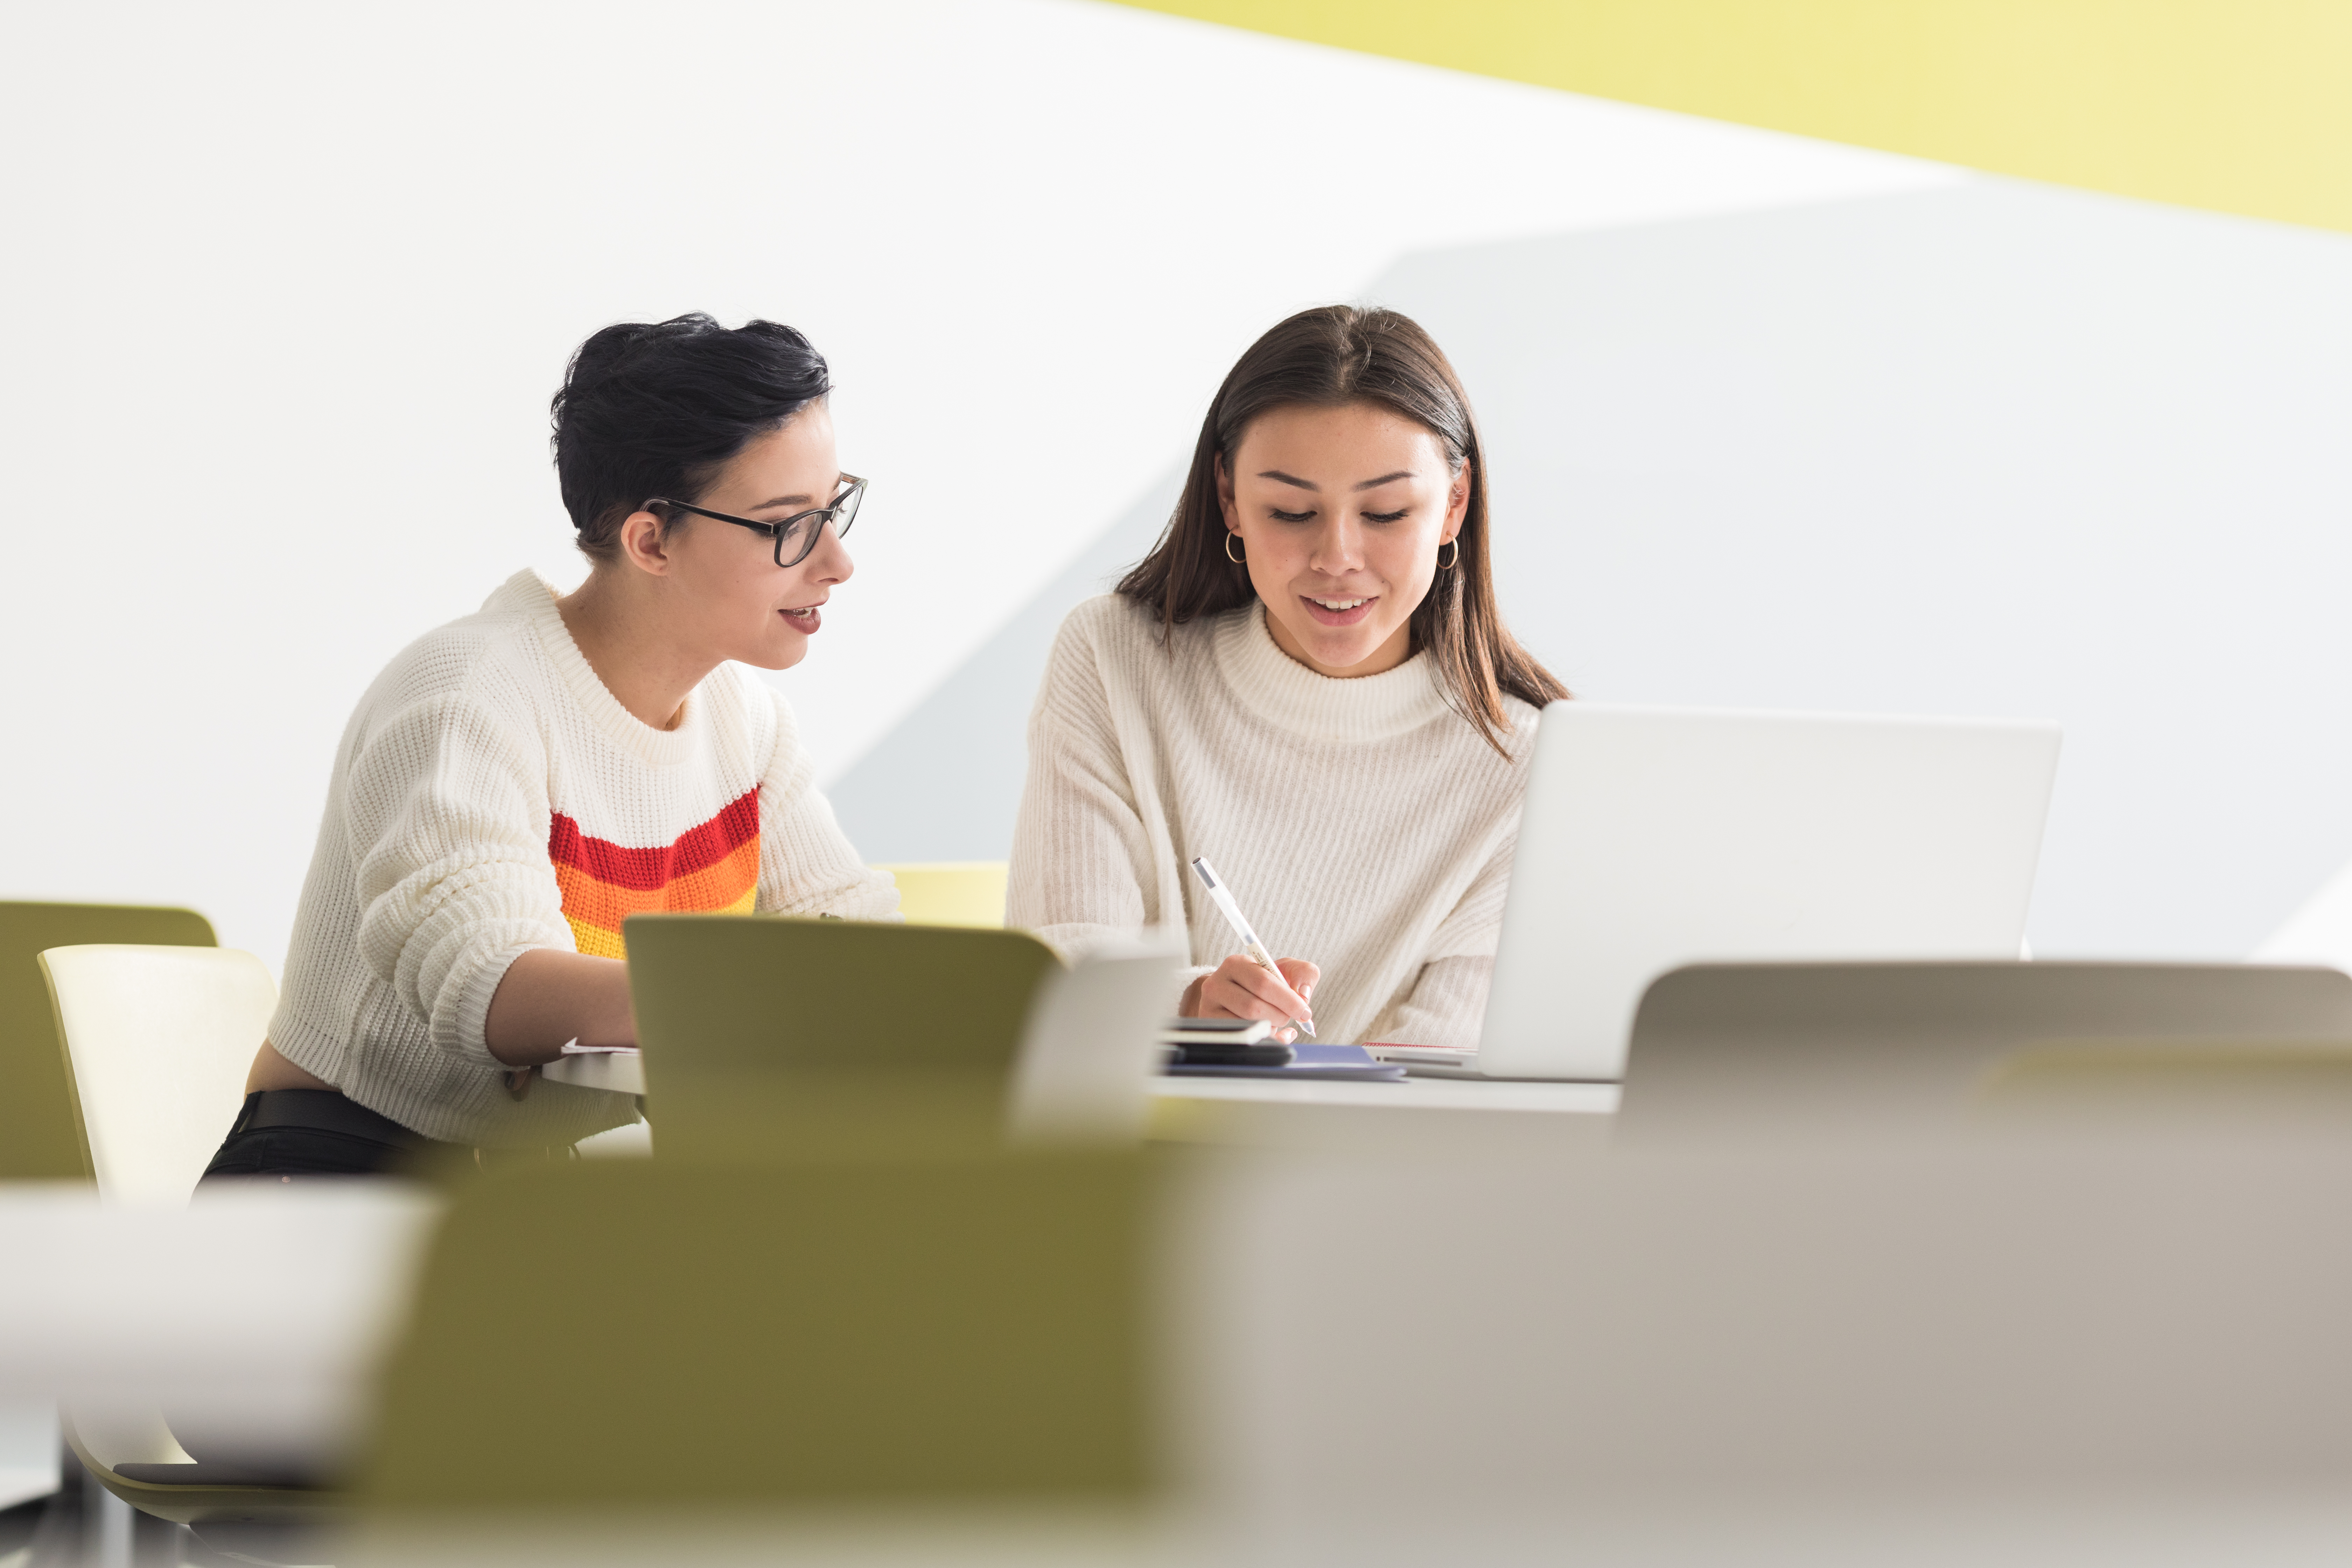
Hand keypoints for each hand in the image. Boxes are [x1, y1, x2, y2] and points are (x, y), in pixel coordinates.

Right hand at [1181, 954, 1320, 1042]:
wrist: (1233, 994)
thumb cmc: (1263, 983)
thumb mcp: (1284, 971)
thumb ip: (1304, 973)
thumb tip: (1303, 994)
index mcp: (1236, 964)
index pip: (1263, 982)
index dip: (1288, 999)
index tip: (1304, 1011)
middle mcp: (1217, 984)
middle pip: (1254, 1007)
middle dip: (1279, 1016)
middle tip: (1289, 1017)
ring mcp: (1210, 1007)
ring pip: (1246, 1025)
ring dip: (1270, 1027)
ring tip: (1274, 1020)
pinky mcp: (1211, 1026)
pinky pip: (1241, 1038)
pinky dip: (1264, 1040)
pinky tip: (1273, 1034)